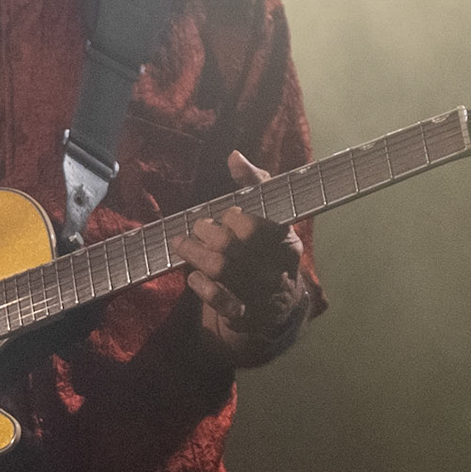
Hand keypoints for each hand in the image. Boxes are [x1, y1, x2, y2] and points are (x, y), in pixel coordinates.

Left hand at [171, 151, 307, 358]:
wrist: (279, 308)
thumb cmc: (267, 250)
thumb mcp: (270, 217)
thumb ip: (254, 184)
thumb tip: (234, 156)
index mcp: (287, 242)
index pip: (258, 225)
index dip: (233, 217)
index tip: (226, 214)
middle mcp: (277, 270)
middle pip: (234, 245)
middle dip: (207, 231)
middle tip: (197, 227)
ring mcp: (261, 295)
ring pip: (222, 269)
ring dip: (195, 253)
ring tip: (183, 244)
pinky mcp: (244, 315)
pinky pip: (218, 300)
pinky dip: (200, 284)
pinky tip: (193, 276)